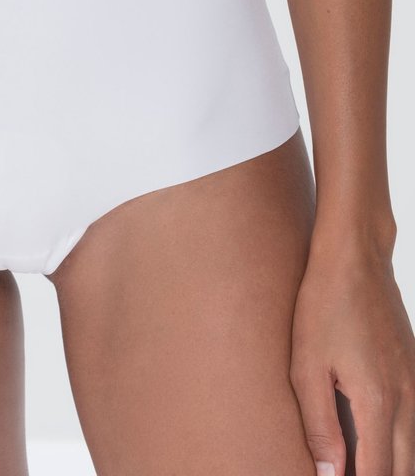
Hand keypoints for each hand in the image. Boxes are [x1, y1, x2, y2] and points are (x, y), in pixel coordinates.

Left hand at [290, 238, 414, 475]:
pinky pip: (412, 424)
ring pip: (411, 450)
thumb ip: (319, 426)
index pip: (377, 474)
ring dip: (388, 466)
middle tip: (341, 475)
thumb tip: (328, 475)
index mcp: (378, 402)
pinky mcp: (414, 370)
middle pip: (403, 470)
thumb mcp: (307, 365)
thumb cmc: (324, 305)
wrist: (355, 257)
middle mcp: (407, 398)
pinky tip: (368, 441)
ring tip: (353, 464)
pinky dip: (394, 444)